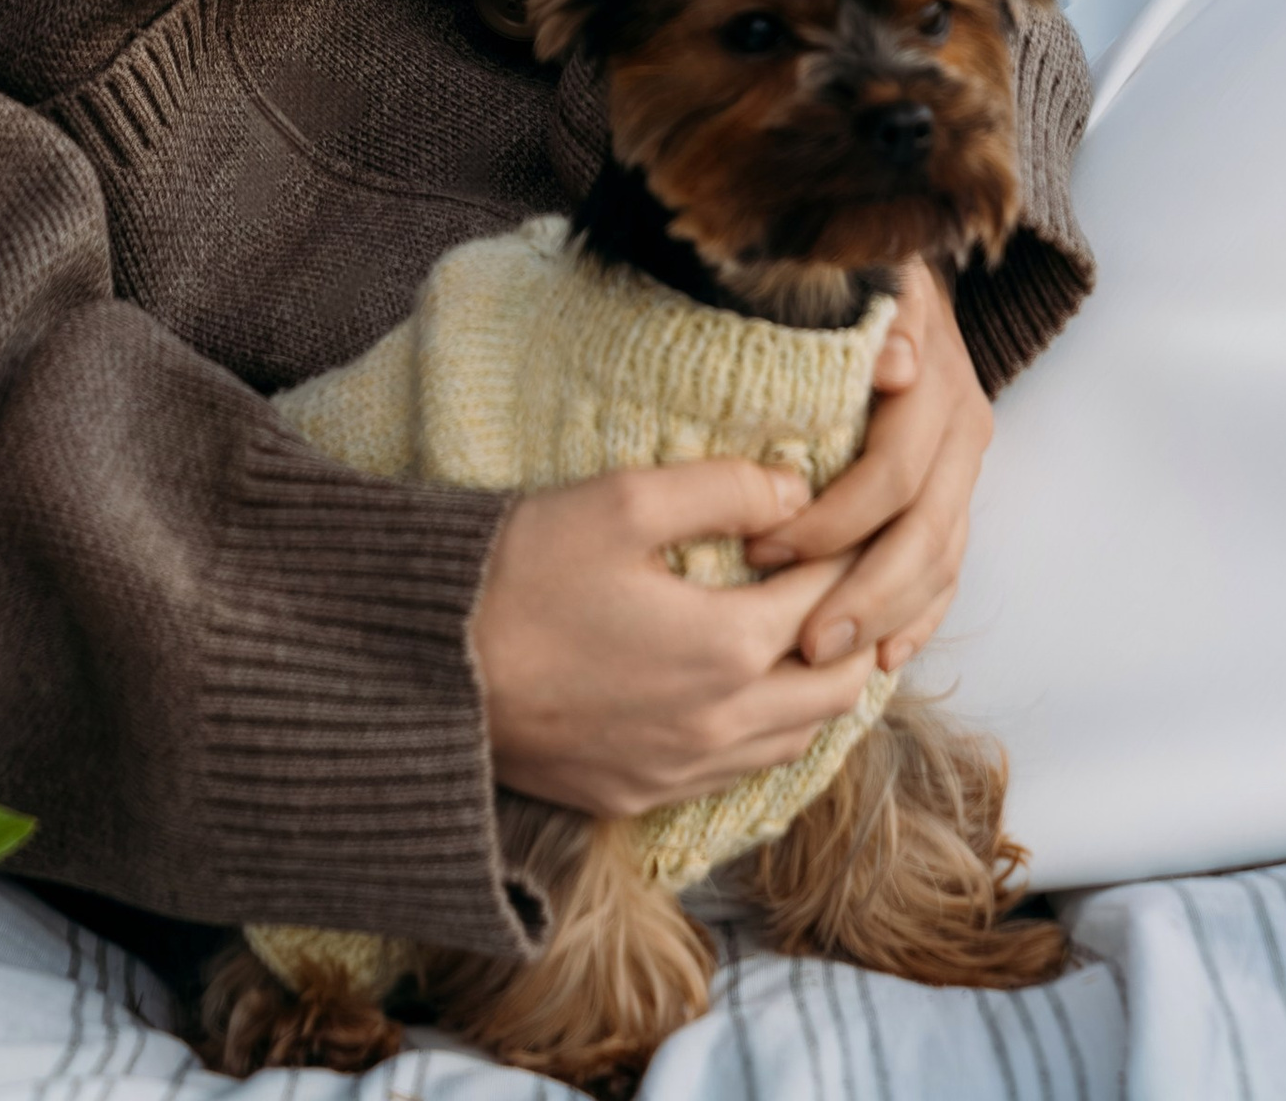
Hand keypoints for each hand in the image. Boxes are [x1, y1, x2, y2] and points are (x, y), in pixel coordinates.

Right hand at [474, 460, 892, 816]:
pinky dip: (769, 730)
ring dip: (816, 686)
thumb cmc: (522, 572)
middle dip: (855, 630)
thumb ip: (721, 489)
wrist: (430, 673)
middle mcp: (720, 725)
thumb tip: (795, 489)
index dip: (846, 554)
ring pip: (796, 740)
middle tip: (848, 579)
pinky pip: (741, 773)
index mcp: (726, 647)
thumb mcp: (621, 502)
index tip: (851, 520)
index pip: (827, 600)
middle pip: (835, 686)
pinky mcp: (641, 795)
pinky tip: (749, 691)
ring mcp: (681, 771)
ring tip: (810, 632)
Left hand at [739, 260, 990, 686]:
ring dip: (888, 616)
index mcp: (936, 381)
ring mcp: (964, 464)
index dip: (829, 520)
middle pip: (925, 533)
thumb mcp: (851, 281)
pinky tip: (885, 654)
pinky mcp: (958, 492)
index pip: (892, 475)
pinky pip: (951, 568)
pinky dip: (920, 615)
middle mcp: (962, 425)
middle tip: (802, 640)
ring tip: (827, 656)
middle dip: (863, 593)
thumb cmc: (843, 280)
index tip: (759, 547)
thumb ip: (870, 319)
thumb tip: (895, 363)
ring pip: (943, 560)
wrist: (891, 269)